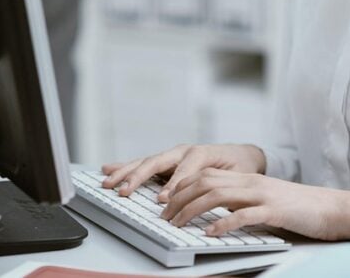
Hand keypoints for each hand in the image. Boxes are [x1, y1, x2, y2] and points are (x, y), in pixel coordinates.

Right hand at [101, 143, 265, 200]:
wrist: (242, 156)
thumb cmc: (238, 166)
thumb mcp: (232, 175)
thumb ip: (211, 181)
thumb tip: (182, 194)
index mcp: (201, 153)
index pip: (183, 169)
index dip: (172, 184)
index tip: (162, 200)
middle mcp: (183, 151)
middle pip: (157, 161)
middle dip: (138, 176)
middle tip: (123, 191)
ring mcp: (173, 155)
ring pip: (146, 162)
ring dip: (125, 172)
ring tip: (107, 180)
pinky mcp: (166, 162)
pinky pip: (144, 164)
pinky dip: (126, 167)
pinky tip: (109, 168)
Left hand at [160, 168, 349, 241]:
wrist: (333, 208)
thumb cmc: (300, 208)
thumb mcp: (264, 200)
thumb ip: (241, 202)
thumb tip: (213, 213)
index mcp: (247, 179)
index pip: (205, 175)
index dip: (181, 187)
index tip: (166, 202)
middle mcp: (251, 182)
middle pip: (205, 182)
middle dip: (179, 198)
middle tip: (164, 215)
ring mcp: (262, 195)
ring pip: (217, 195)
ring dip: (192, 210)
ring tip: (178, 224)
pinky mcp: (274, 211)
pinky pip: (242, 215)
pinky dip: (222, 224)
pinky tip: (209, 233)